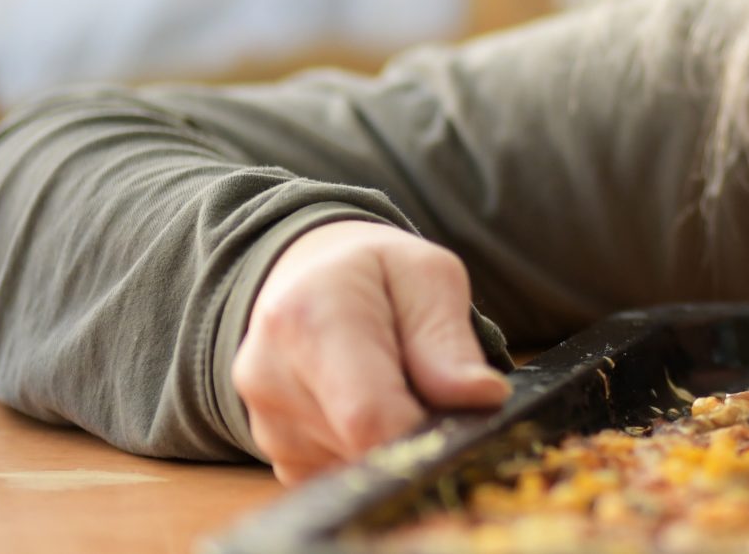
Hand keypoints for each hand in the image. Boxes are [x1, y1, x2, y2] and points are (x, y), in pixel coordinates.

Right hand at [232, 220, 509, 484]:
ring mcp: (265, 423)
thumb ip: (450, 341)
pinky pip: (342, 476)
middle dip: (416, 431)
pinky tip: (369, 406)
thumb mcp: (428, 276)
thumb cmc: (376, 272)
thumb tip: (483, 398)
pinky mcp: (276, 455)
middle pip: (369, 448)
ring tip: (392, 384)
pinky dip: (368, 452)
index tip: (464, 416)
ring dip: (393, 440)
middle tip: (428, 386)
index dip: (428, 432)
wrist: (307, 277)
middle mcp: (270, 378)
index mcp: (311, 320)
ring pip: (359, 468)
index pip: (370, 418)